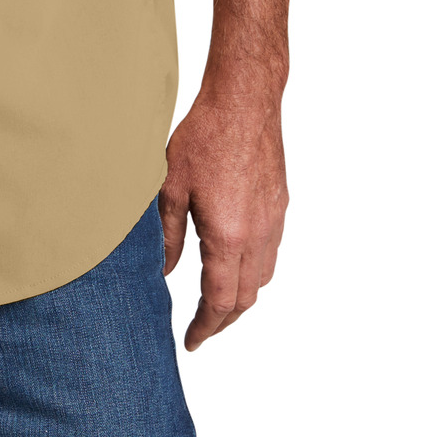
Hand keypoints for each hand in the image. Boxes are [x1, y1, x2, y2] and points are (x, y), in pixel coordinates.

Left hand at [159, 87, 288, 350]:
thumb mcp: (170, 185)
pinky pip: (270, 253)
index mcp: (228, 236)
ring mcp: (274, 221)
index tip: (192, 341)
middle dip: (223, 320)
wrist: (244, 100)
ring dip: (241, 297)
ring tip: (217, 301)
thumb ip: (167, 234)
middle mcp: (258, 236)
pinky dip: (254, 270)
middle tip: (203, 329)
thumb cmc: (204, 135)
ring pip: (263, 278)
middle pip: (246, 298)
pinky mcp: (280, 205)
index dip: (206, 327)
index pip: (220, 301)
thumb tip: (163, 270)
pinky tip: (235, 260)